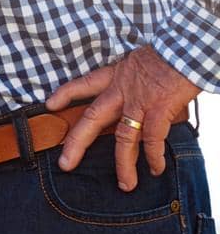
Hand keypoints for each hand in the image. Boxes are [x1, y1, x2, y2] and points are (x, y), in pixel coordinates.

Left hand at [46, 44, 200, 189]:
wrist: (185, 48)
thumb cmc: (169, 54)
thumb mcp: (141, 61)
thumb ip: (135, 79)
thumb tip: (141, 91)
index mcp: (116, 75)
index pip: (84, 83)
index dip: (65, 94)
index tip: (49, 105)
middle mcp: (122, 90)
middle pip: (92, 119)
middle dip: (77, 143)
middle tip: (65, 163)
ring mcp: (139, 102)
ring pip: (123, 137)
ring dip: (123, 164)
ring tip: (125, 185)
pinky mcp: (158, 110)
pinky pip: (152, 139)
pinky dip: (154, 157)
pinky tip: (155, 169)